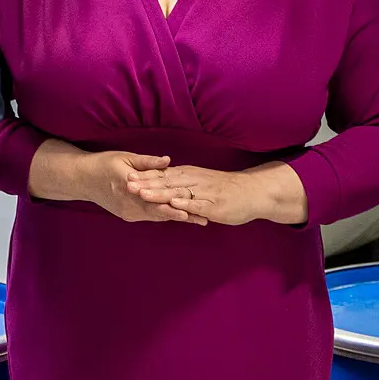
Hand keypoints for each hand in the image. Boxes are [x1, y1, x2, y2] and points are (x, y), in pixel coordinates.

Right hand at [72, 151, 207, 224]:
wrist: (82, 179)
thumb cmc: (104, 164)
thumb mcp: (125, 157)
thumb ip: (147, 161)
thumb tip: (167, 160)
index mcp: (129, 186)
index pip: (155, 199)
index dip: (173, 206)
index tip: (190, 210)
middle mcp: (129, 203)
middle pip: (160, 212)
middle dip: (182, 215)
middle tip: (203, 218)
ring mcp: (128, 212)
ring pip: (156, 216)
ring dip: (176, 217)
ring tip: (197, 219)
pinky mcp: (127, 215)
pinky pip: (149, 216)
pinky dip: (164, 216)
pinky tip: (178, 216)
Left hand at [129, 162, 305, 225]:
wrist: (252, 192)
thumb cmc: (225, 189)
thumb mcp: (201, 182)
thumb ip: (183, 184)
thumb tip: (165, 183)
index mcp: (189, 175)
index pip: (163, 174)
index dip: (144, 176)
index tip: (126, 176)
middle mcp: (194, 180)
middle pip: (166, 181)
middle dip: (145, 183)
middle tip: (126, 184)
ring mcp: (204, 192)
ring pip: (178, 191)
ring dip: (159, 192)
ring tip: (142, 193)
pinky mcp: (214, 204)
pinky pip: (198, 204)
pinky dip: (185, 204)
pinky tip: (173, 205)